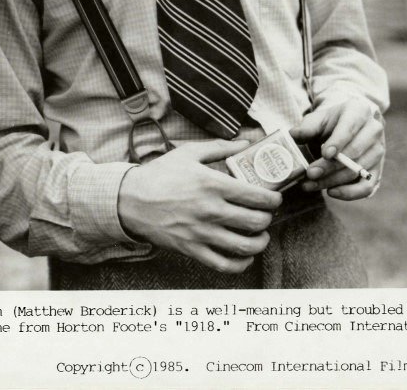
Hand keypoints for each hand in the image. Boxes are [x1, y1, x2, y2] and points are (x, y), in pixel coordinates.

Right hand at [117, 139, 281, 272]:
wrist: (131, 201)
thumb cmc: (160, 175)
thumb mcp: (189, 153)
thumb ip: (219, 147)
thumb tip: (245, 142)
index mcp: (212, 184)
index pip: (255, 196)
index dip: (272, 199)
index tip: (275, 198)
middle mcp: (210, 210)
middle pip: (255, 221)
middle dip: (267, 219)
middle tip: (267, 215)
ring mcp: (201, 233)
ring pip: (244, 246)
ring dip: (260, 242)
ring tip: (261, 236)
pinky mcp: (192, 250)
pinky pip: (223, 264)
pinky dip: (240, 264)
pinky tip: (245, 256)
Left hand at [290, 98, 384, 200]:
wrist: (348, 127)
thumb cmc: (331, 123)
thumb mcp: (319, 118)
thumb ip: (307, 126)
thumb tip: (294, 135)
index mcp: (359, 111)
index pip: (350, 128)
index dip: (338, 142)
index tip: (324, 154)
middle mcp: (373, 131)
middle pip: (353, 153)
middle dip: (329, 166)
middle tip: (310, 173)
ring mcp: (378, 151)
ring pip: (356, 171)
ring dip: (332, 181)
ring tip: (310, 184)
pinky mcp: (377, 170)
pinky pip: (367, 187)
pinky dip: (349, 193)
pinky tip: (331, 192)